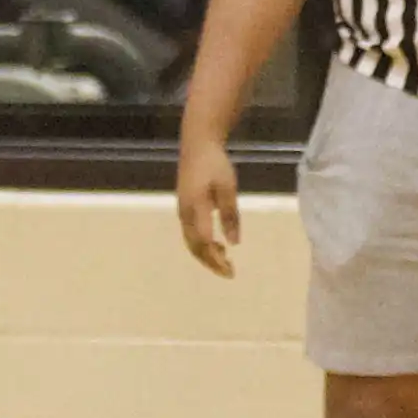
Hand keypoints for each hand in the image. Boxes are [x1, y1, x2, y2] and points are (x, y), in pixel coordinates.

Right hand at [175, 129, 243, 273]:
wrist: (196, 145)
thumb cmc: (215, 163)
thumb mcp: (228, 187)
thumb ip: (231, 215)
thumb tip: (234, 243)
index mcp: (196, 208)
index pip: (204, 243)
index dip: (216, 259)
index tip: (231, 269)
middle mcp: (185, 214)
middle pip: (195, 247)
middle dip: (211, 262)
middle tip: (230, 272)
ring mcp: (182, 212)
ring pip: (191, 243)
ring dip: (206, 255)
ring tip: (225, 261)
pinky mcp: (184, 209)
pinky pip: (191, 235)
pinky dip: (202, 245)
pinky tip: (217, 245)